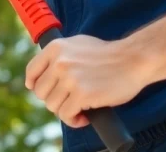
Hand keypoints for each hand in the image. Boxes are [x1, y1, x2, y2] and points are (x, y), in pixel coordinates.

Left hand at [24, 34, 143, 127]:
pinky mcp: (82, 94)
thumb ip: (61, 56)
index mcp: (56, 48)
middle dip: (55, 100)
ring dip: (65, 111)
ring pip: (52, 106)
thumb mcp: (78, 45)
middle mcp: (60, 62)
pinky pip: (66, 115)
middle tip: (70, 100)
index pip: (31, 72)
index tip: (46, 92)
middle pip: (41, 93)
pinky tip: (85, 116)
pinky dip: (74, 120)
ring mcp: (70, 78)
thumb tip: (45, 72)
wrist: (133, 59)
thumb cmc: (108, 55)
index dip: (35, 85)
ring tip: (79, 108)